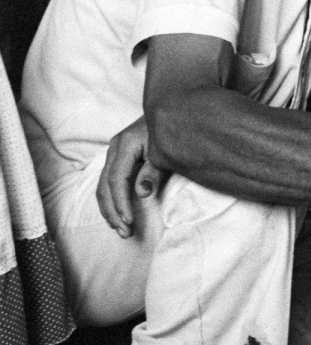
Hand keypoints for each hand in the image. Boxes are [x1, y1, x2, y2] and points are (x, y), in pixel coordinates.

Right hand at [96, 117, 168, 236]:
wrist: (172, 111)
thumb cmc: (171, 129)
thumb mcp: (165, 150)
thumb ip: (153, 171)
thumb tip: (141, 193)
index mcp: (124, 145)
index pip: (116, 179)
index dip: (120, 202)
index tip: (129, 221)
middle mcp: (115, 148)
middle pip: (104, 185)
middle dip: (113, 211)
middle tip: (125, 232)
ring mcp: (115, 153)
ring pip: (103, 186)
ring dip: (110, 209)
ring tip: (121, 229)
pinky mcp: (120, 158)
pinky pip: (109, 182)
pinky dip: (112, 200)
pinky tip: (118, 214)